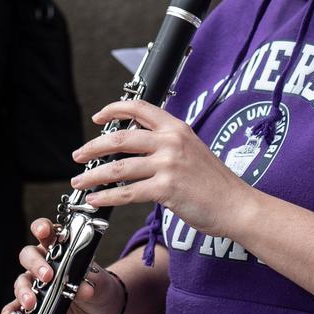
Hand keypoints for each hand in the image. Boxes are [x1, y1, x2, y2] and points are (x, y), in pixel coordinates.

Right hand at [0, 215, 122, 313]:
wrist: (101, 311)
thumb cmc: (99, 287)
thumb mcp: (99, 282)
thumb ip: (91, 282)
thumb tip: (84, 289)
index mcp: (60, 250)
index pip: (47, 233)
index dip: (42, 228)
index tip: (43, 232)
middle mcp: (44, 264)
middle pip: (29, 256)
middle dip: (35, 264)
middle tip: (47, 277)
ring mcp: (36, 285)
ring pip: (21, 281)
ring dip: (23, 291)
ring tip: (31, 303)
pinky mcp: (34, 305)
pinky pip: (16, 307)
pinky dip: (11, 312)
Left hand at [69, 99, 252, 236]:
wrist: (236, 204)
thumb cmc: (215, 183)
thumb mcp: (193, 150)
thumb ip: (167, 144)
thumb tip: (135, 146)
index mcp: (177, 128)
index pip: (139, 108)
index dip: (114, 109)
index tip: (98, 117)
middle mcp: (171, 142)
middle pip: (120, 137)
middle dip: (93, 147)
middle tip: (77, 155)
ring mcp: (168, 164)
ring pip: (118, 167)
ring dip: (93, 175)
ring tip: (80, 181)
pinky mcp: (166, 188)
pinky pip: (127, 192)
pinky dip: (107, 196)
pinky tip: (96, 199)